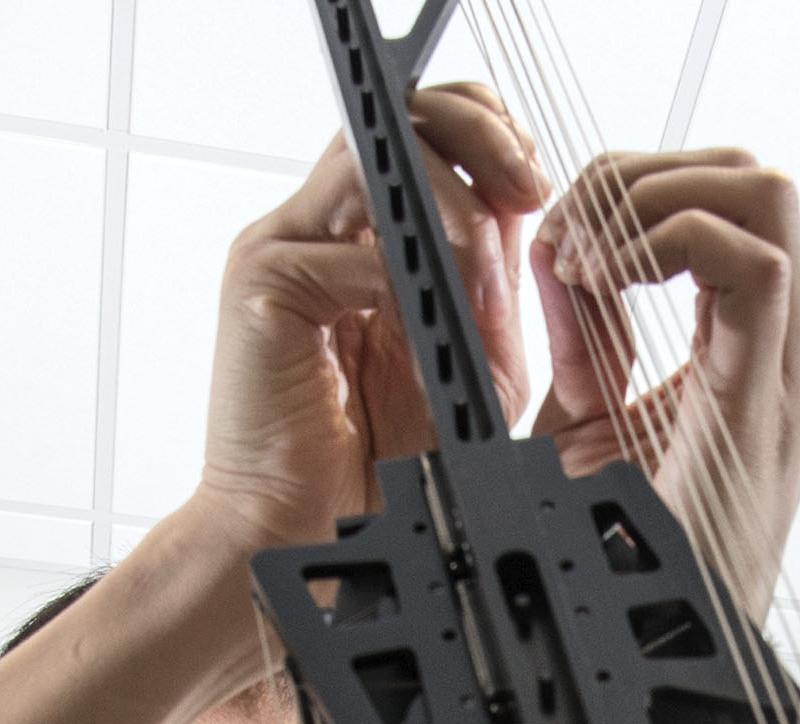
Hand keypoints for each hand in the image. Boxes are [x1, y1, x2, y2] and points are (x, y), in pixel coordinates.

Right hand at [189, 83, 545, 556]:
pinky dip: (397, 280)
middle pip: (393, 119)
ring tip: (484, 260)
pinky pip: (339, 254)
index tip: (538, 180)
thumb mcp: (470, 362)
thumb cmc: (378, 461)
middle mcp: (319, 228)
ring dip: (443, 204)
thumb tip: (521, 207)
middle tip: (528, 184)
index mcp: (364, 234)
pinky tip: (427, 322)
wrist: (305, 528)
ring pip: (366, 166)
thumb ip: (494, 286)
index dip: (487, 135)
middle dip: (477, 136)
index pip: (421, 133)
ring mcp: (282, 251)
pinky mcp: (261, 289)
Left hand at [530, 149, 799, 617]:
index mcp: (755, 348)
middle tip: (566, 229)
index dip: (633, 190)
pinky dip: (666, 238)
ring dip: (653, 194)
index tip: (557, 240)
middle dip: (641, 173)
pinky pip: (751, 259)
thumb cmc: (624, 561)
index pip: (722, 202)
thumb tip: (560, 250)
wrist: (650, 652)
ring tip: (585, 252)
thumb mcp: (585, 421)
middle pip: (748, 176)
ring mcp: (790, 367)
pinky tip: (602, 279)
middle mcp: (790, 347)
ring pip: (762, 191)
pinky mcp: (767, 395)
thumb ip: (583, 332)